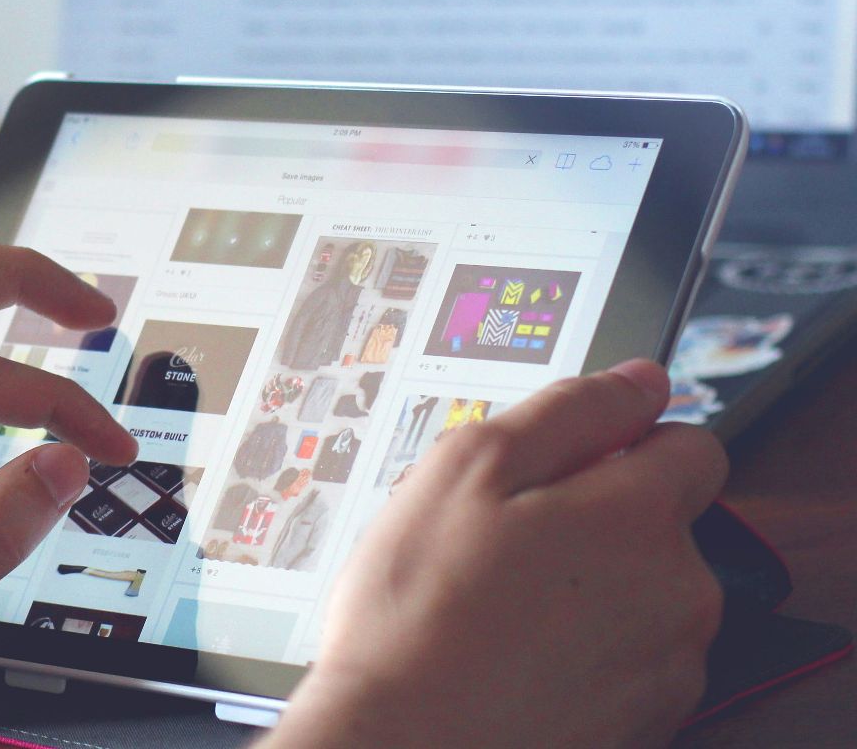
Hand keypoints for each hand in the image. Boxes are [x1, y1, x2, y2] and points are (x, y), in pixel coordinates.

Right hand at [268, 360, 727, 748]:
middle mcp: (679, 589)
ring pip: (645, 593)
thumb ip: (567, 411)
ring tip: (500, 602)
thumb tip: (637, 382)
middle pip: (662, 522)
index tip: (562, 465)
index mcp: (640, 514)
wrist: (403, 745)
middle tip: (503, 540)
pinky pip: (631, 658)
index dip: (621, 441)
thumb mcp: (465, 468)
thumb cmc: (417, 614)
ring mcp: (668, 663)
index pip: (689, 441)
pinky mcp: (648, 720)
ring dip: (591, 588)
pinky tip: (516, 652)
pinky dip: (587, 651)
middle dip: (595, 518)